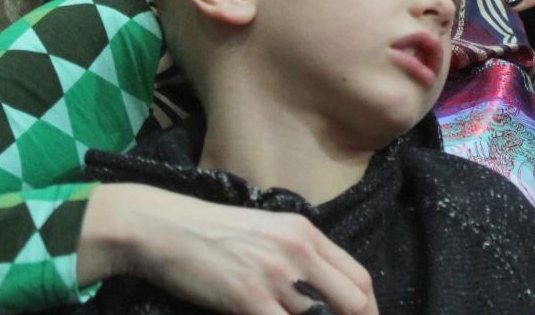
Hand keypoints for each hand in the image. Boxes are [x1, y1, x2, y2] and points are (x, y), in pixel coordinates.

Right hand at [80, 183, 378, 313]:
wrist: (163, 227)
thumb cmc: (209, 233)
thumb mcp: (266, 234)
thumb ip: (297, 258)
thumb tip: (319, 293)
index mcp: (306, 233)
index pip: (360, 277)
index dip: (370, 309)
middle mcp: (299, 251)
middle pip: (354, 300)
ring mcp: (276, 275)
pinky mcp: (249, 298)